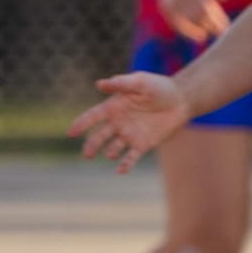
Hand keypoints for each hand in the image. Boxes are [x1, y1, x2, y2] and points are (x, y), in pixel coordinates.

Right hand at [68, 71, 189, 174]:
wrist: (180, 100)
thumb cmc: (158, 87)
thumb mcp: (140, 82)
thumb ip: (121, 83)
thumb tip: (99, 85)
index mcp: (114, 106)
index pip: (93, 116)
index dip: (81, 123)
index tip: (70, 132)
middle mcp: (118, 122)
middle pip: (99, 136)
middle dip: (91, 145)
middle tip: (86, 154)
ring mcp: (129, 135)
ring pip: (112, 148)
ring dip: (110, 152)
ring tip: (111, 152)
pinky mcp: (143, 145)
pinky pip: (131, 158)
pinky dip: (125, 165)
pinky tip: (120, 170)